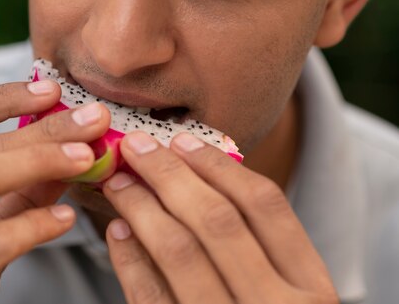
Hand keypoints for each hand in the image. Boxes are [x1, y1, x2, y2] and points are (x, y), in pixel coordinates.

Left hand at [103, 131, 338, 303]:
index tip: (183, 140)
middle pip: (217, 221)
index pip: (266, 207)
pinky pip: (149, 299)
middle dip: (170, 175)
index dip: (219, 167)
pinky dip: (129, 260)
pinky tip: (116, 231)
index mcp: (312, 290)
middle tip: (137, 148)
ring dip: (141, 208)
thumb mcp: (286, 296)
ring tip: (119, 182)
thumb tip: (195, 176)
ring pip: (179, 252)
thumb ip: (256, 248)